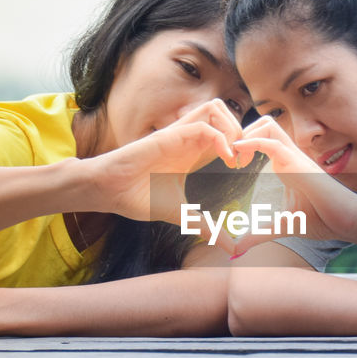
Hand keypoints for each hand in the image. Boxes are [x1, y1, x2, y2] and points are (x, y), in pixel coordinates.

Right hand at [85, 98, 243, 225]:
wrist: (110, 191)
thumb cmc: (139, 198)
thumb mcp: (182, 214)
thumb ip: (206, 227)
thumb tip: (230, 248)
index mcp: (195, 154)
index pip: (226, 134)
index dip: (241, 145)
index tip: (247, 168)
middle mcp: (190, 140)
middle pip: (225, 114)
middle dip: (243, 132)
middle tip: (245, 159)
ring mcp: (180, 135)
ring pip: (216, 109)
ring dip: (232, 129)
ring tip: (235, 156)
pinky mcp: (171, 136)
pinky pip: (204, 124)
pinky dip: (220, 137)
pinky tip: (225, 158)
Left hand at [231, 116, 356, 254]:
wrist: (348, 220)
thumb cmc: (323, 219)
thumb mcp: (283, 226)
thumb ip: (260, 234)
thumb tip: (237, 249)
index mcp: (285, 165)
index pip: (263, 137)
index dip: (243, 144)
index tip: (232, 164)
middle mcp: (290, 156)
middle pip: (264, 123)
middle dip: (242, 132)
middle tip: (232, 158)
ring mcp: (295, 157)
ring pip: (268, 124)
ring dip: (246, 135)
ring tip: (237, 158)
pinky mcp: (298, 163)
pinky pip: (273, 142)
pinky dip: (252, 143)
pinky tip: (239, 153)